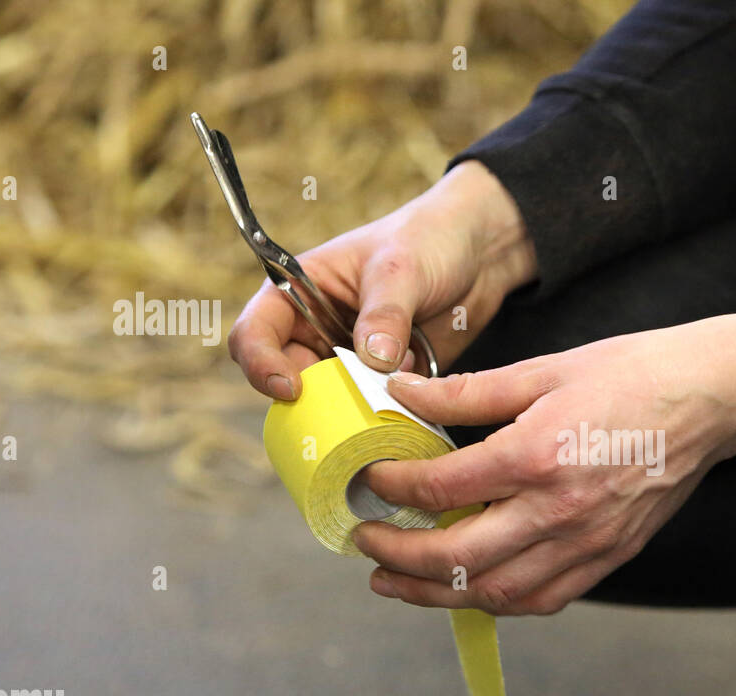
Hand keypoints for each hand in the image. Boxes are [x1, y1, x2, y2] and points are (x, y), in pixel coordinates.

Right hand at [228, 160, 537, 399]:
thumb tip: (374, 361)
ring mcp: (351, 359)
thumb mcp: (401, 268)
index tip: (291, 388)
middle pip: (288, 379)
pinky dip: (386, 417)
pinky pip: (374, 410)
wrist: (480, 252)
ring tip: (386, 405)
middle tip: (347, 408)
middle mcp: (317, 330)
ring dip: (352, 412)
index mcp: (299, 291)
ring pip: (332, 403)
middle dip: (311, 400)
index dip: (261, 363)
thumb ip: (385, 313)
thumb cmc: (427, 239)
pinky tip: (411, 412)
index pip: (255, 333)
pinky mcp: (386, 381)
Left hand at [352, 312, 735, 614]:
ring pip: (494, 592)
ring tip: (395, 581)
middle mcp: (560, 510)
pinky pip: (542, 599)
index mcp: (539, 454)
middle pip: (456, 557)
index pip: (441, 488)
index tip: (370, 480)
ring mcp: (588, 542)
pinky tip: (467, 588)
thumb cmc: (634, 375)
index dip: (392, 488)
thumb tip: (401, 393)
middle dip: (398, 556)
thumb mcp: (544, 369)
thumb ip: (466, 392)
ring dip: (435, 593)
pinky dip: (495, 601)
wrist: (711, 400)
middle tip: (364, 543)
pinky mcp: (609, 557)